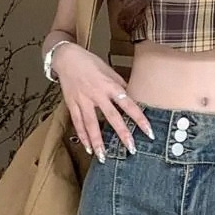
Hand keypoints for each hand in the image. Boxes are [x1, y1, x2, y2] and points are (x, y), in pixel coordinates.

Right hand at [51, 43, 153, 160]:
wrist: (66, 57)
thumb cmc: (90, 62)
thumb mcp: (108, 70)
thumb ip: (120, 85)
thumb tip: (132, 98)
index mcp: (109, 85)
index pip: (128, 104)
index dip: (139, 118)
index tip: (149, 132)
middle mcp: (97, 94)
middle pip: (112, 117)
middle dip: (122, 134)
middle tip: (131, 149)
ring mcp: (83, 100)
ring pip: (91, 124)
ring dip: (98, 142)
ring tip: (104, 157)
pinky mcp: (72, 104)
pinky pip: (77, 123)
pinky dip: (83, 136)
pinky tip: (88, 149)